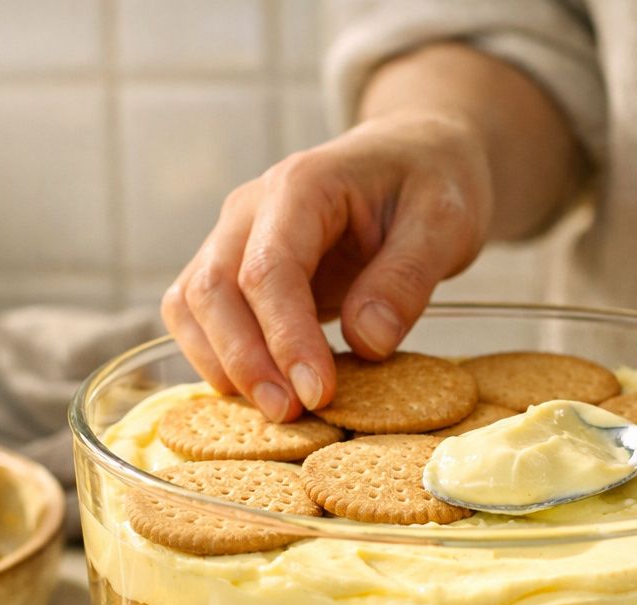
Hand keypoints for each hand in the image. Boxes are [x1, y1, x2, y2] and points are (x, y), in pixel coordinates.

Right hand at [161, 112, 492, 420]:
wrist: (414, 157)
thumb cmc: (430, 183)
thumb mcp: (445, 222)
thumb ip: (408, 278)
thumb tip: (367, 341)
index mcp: (302, 185)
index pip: (269, 268)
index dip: (286, 338)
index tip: (317, 393)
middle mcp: (251, 208)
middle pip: (213, 289)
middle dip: (246, 361)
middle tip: (292, 415)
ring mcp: (234, 237)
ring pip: (191, 305)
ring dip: (222, 365)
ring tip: (276, 412)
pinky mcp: (234, 269)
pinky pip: (197, 317)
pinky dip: (216, 358)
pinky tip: (258, 392)